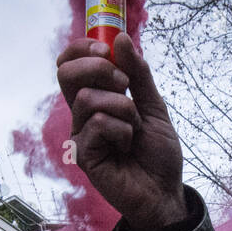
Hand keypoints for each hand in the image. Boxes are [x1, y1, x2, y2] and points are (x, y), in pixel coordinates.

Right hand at [56, 32, 185, 230]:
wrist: (165, 192)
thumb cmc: (157, 154)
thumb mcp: (154, 106)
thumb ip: (138, 74)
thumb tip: (119, 38)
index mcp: (95, 99)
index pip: (70, 64)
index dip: (82, 48)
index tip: (106, 49)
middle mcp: (82, 115)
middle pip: (66, 73)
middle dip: (99, 68)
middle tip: (125, 84)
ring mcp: (80, 135)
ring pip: (87, 98)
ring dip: (122, 108)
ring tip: (134, 129)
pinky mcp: (82, 155)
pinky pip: (97, 124)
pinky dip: (122, 130)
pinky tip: (126, 147)